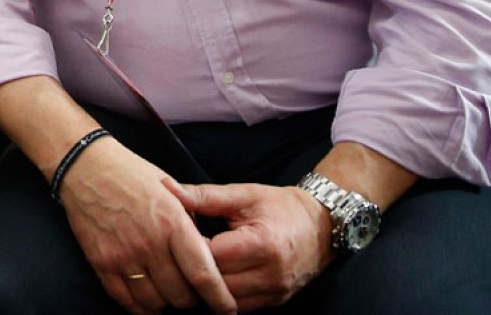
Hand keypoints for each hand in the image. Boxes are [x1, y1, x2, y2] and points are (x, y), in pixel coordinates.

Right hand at [57, 140, 236, 313]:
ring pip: (154, 303)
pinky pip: (125, 301)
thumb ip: (190, 221)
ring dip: (166, 303)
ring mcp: (122, 256)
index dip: (220, 299)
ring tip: (168, 291)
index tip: (228, 309)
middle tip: (191, 289)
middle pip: (180, 296)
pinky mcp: (101, 262)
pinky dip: (140, 307)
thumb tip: (206, 253)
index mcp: (172, 223)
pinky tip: (147, 299)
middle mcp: (148, 244)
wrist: (85, 166)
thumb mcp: (171, 189)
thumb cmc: (131, 173)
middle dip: (192, 298)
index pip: (203, 275)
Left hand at [173, 182, 333, 310]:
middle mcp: (270, 274)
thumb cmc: (280, 207)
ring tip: (195, 264)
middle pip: (216, 283)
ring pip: (225, 301)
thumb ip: (204, 196)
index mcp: (261, 244)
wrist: (322, 225)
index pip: (211, 257)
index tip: (177, 233)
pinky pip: (240, 307)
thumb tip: (167, 188)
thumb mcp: (243, 194)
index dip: (189, 246)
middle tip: (180, 252)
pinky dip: (223, 295)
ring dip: (207, 286)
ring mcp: (274, 292)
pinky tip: (214, 277)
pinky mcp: (276, 302)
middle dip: (193, 269)